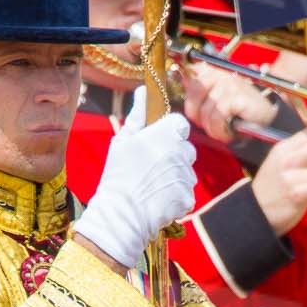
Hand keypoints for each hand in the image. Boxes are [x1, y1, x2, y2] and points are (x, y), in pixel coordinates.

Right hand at [75, 85, 197, 270]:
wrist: (121, 215)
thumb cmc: (118, 175)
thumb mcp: (123, 140)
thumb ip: (138, 114)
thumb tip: (143, 91)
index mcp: (168, 133)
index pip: (179, 124)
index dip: (168, 133)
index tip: (156, 142)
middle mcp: (182, 152)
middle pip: (185, 149)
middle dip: (173, 155)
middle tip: (150, 167)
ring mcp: (187, 177)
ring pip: (185, 172)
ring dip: (173, 176)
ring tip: (150, 186)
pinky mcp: (188, 198)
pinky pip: (184, 193)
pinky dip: (174, 197)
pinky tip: (156, 200)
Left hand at [181, 64, 277, 143]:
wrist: (268, 122)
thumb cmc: (242, 114)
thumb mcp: (218, 100)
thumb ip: (200, 90)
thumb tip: (184, 80)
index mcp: (217, 71)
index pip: (192, 74)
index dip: (191, 98)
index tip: (198, 112)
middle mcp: (223, 73)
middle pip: (194, 92)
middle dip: (200, 115)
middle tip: (213, 124)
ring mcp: (230, 83)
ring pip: (206, 110)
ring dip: (213, 127)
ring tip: (225, 129)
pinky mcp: (236, 96)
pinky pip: (217, 116)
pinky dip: (221, 130)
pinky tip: (230, 131)